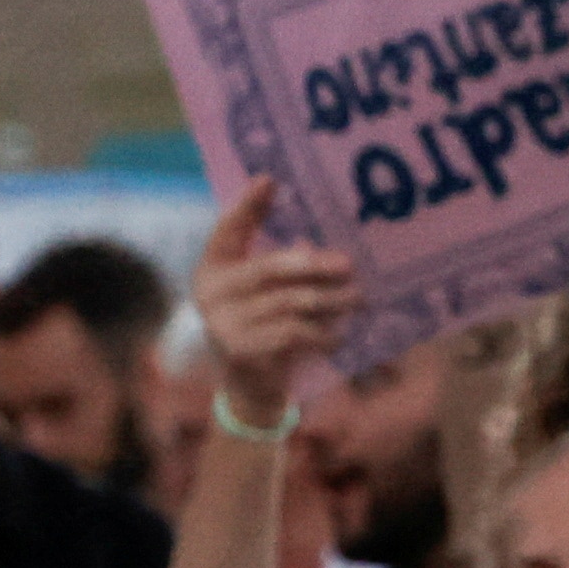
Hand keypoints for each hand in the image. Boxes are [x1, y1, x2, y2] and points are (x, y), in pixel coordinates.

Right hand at [191, 176, 367, 421]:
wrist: (249, 388)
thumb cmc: (263, 327)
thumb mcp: (267, 293)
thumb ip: (282, 264)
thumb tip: (313, 240)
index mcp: (213, 268)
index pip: (228, 228)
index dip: (247, 205)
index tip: (269, 179)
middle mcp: (211, 293)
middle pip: (270, 269)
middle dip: (314, 265)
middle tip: (349, 265)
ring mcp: (222, 323)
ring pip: (288, 303)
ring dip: (329, 301)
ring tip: (357, 299)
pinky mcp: (241, 351)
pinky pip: (292, 334)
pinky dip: (322, 333)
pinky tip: (341, 334)